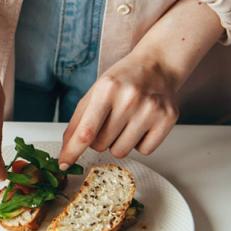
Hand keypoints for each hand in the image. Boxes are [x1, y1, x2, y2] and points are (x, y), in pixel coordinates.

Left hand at [58, 0, 224, 167]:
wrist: (157, 65)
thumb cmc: (122, 80)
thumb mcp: (94, 93)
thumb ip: (77, 121)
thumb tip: (66, 150)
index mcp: (106, 89)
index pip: (86, 131)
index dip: (72, 151)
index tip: (63, 164)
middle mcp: (130, 99)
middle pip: (101, 145)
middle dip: (99, 139)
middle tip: (109, 121)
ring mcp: (151, 109)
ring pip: (121, 152)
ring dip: (118, 142)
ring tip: (126, 121)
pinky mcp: (167, 119)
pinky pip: (144, 151)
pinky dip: (140, 143)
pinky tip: (142, 124)